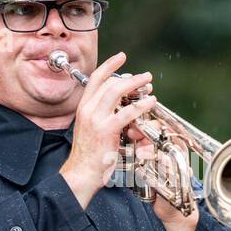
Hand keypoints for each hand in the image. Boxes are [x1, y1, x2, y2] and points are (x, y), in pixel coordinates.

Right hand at [59, 52, 154, 209]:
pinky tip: (150, 103)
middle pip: (110, 83)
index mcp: (83, 108)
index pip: (95, 79)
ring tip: (149, 86)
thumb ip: (103, 116)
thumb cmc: (88, 155)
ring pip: (117, 92)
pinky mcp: (106, 130)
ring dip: (136, 85)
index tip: (120, 57)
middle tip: (144, 76)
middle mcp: (88, 110)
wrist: (80, 173)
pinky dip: (141, 105)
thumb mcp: (91, 130)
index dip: (109, 66)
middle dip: (129, 77)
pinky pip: (127, 112)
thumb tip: (121, 109)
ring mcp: (96, 119)